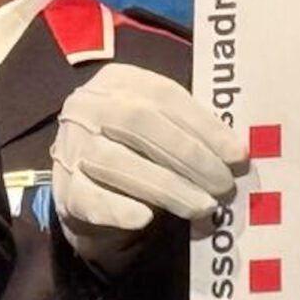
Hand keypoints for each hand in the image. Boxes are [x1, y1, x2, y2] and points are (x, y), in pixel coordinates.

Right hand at [50, 62, 247, 273]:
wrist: (87, 178)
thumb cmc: (137, 143)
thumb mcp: (159, 121)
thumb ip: (190, 128)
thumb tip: (236, 153)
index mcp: (119, 80)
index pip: (165, 96)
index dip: (205, 125)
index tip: (237, 155)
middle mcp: (88, 105)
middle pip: (140, 124)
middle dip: (190, 157)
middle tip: (223, 185)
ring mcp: (70, 145)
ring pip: (118, 163)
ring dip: (168, 187)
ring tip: (203, 206)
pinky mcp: (62, 187)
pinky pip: (89, 197)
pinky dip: (118, 209)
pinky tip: (145, 219)